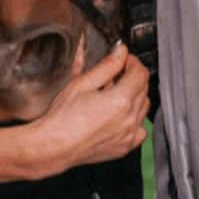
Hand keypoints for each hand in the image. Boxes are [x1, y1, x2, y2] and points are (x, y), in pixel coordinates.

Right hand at [22, 44, 149, 172]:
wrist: (54, 146)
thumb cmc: (63, 115)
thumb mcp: (82, 82)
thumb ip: (107, 65)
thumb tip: (122, 51)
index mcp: (121, 99)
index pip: (140, 73)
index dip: (133, 62)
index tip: (123, 59)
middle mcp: (129, 118)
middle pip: (144, 89)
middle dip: (134, 77)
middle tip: (117, 73)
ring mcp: (128, 135)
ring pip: (143, 108)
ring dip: (135, 96)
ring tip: (116, 93)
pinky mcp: (124, 147)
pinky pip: (140, 130)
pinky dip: (135, 120)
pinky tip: (120, 117)